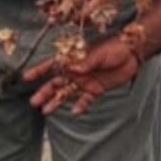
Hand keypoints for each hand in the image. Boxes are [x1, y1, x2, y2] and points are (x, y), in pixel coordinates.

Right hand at [27, 29, 143, 117]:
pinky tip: (74, 112)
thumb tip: (72, 69)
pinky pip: (85, 100)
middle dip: (44, 92)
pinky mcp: (96, 90)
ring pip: (66, 93)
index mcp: (74, 59)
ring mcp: (85, 82)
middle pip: (56, 83)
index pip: (53, 65)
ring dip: (56, 102)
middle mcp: (76, 72)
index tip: (26, 78)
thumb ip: (86, 63)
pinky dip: (80, 106)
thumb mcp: (100, 54)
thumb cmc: (115, 48)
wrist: (133, 54)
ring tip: (45, 111)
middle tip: (33, 102)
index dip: (39, 71)